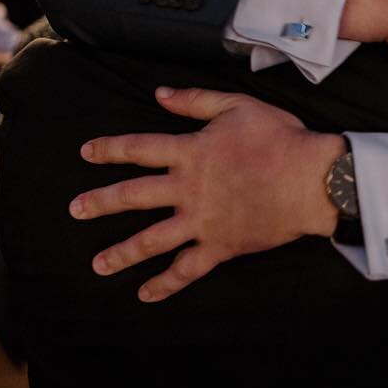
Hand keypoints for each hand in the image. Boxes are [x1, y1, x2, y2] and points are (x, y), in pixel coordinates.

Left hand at [73, 87, 344, 301]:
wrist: (312, 180)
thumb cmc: (280, 138)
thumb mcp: (238, 106)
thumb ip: (195, 101)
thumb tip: (159, 93)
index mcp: (190, 152)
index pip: (139, 149)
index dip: (110, 149)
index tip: (86, 153)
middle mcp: (188, 188)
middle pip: (134, 196)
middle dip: (101, 203)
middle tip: (75, 211)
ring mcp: (202, 221)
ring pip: (152, 240)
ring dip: (122, 253)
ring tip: (99, 265)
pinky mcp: (220, 247)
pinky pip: (187, 270)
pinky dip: (166, 284)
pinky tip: (146, 294)